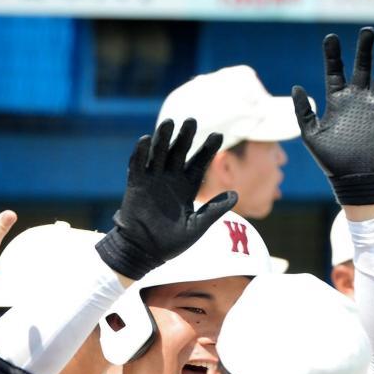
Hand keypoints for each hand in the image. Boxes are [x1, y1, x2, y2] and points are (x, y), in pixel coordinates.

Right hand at [95, 118, 237, 280]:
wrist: (145, 252)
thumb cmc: (172, 242)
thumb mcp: (198, 225)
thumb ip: (214, 209)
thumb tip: (237, 195)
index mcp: (187, 187)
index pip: (199, 163)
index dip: (207, 149)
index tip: (219, 135)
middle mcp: (171, 179)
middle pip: (179, 152)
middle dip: (186, 137)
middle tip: (192, 121)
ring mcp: (153, 180)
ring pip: (159, 154)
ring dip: (163, 138)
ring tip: (169, 123)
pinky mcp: (136, 185)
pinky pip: (138, 165)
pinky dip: (141, 153)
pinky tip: (145, 140)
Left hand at [292, 27, 373, 205]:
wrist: (354, 180)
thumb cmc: (331, 161)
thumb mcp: (311, 135)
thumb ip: (303, 111)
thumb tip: (297, 87)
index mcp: (337, 100)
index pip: (335, 70)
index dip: (333, 54)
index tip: (331, 37)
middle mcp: (357, 99)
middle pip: (361, 67)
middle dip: (364, 49)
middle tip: (367, 31)